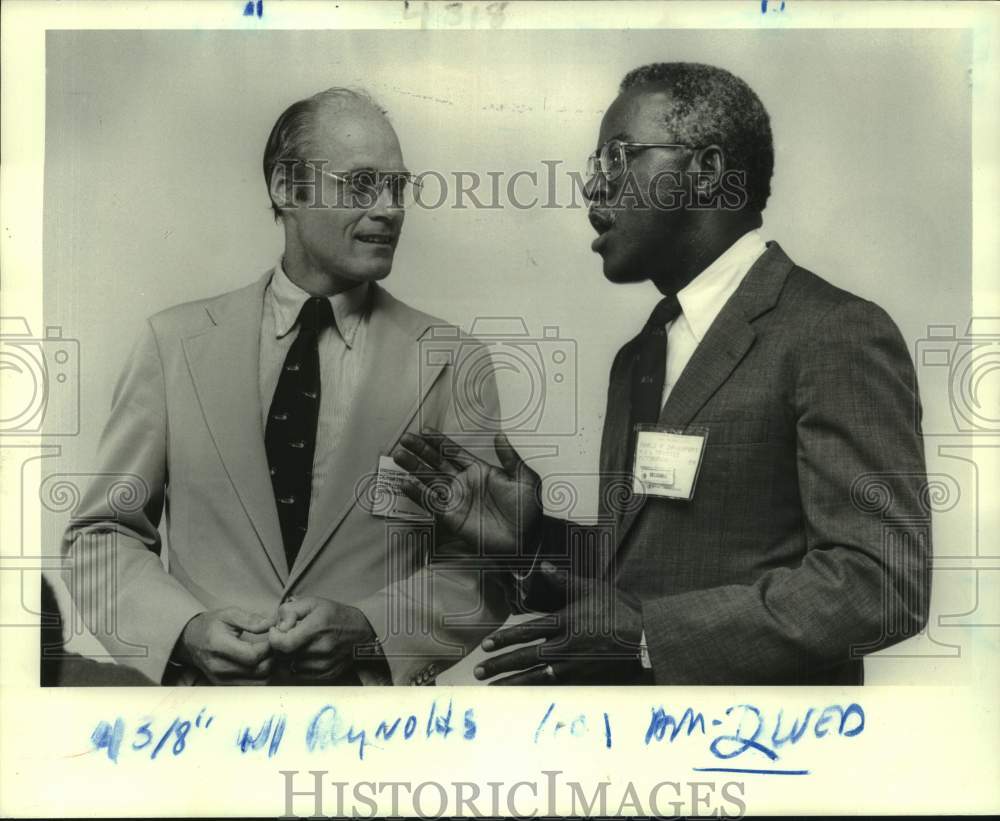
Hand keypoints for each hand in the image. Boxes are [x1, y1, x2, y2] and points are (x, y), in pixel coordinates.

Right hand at [176, 607, 274, 684]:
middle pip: (258, 671)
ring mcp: (221, 680)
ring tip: (268, 653)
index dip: (269, 647)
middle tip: (273, 645)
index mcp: (218, 646)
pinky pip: (252, 686)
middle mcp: (218, 667)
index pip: (252, 656)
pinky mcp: (225, 686)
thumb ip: (250, 619)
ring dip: (270, 668)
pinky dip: (262, 675)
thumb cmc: (211, 626)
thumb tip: (270, 624)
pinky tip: (261, 662)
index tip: (272, 636)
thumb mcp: (229, 614)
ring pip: (259, 682)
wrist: (191, 640)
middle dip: (272, 657)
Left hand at [267, 597, 376, 680]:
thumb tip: (272, 626)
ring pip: (290, 666)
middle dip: (279, 645)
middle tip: (288, 635)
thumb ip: (288, 611)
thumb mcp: (312, 603)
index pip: (283, 643)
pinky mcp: (326, 675)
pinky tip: (307, 653)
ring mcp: (324, 665)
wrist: (362, 633)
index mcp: (317, 628)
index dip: (274, 638)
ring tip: (299, 644)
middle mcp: (322, 649)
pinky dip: (298, 664)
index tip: (277, 631)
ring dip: (288, 656)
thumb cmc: (335, 615)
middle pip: (284, 655)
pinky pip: (300, 674)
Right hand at [391, 429, 541, 561]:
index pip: (454, 453)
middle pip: (437, 463)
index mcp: (480, 472)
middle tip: (405, 439)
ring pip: (430, 481)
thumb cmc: (529, 512)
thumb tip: (500, 435)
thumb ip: (510, 458)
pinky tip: (406, 483)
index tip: (425, 431)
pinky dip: (418, 494)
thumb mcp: (525, 479)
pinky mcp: (451, 518)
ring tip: (398, 456)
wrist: (527, 541)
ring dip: (414, 469)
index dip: (439, 442)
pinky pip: (431, 503)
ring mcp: (456, 501)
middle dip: (421, 451)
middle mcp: (464, 484)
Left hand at [473, 567, 644, 684]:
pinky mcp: (584, 678)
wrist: (646, 637)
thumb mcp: (591, 588)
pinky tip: (524, 697)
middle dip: (502, 665)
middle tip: (481, 672)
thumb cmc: (619, 609)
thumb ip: (563, 580)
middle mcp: (566, 645)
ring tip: (495, 689)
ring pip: (538, 676)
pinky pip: (556, 686)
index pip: (528, 632)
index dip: (506, 638)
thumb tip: (542, 565)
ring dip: (514, 682)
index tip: (486, 645)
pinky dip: (538, 691)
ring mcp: (575, 665)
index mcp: (565, 621)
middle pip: (527, 657)